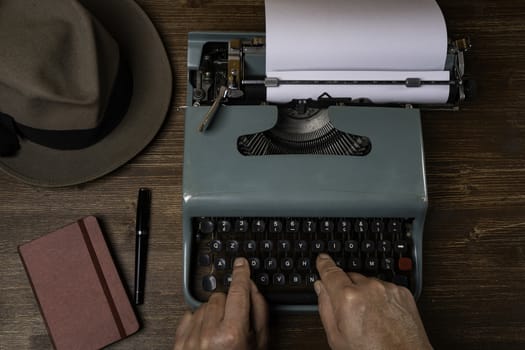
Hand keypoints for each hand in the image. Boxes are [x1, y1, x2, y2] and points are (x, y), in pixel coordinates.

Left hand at [174, 257, 268, 349]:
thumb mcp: (259, 346)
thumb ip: (259, 314)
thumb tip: (253, 290)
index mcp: (232, 334)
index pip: (238, 291)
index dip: (242, 274)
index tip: (242, 264)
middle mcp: (209, 333)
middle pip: (220, 296)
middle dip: (229, 303)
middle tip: (235, 321)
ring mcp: (191, 338)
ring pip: (204, 305)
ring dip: (213, 312)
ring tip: (220, 334)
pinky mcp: (179, 342)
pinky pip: (189, 315)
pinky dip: (198, 320)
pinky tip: (206, 335)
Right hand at [314, 254, 431, 349]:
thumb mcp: (336, 337)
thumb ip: (325, 308)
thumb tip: (321, 288)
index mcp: (348, 298)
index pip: (330, 272)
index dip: (324, 264)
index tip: (322, 259)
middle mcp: (369, 288)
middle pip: (349, 278)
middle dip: (346, 289)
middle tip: (349, 311)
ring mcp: (387, 289)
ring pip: (368, 283)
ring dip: (365, 293)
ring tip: (370, 318)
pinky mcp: (402, 292)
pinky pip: (385, 288)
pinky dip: (381, 297)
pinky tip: (382, 316)